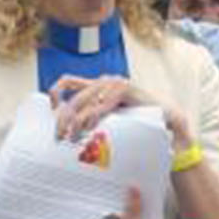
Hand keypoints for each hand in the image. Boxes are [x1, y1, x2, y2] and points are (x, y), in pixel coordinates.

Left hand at [49, 74, 191, 149]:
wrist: (167, 117)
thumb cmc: (140, 119)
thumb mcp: (112, 117)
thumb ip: (95, 116)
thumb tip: (71, 129)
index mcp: (98, 86)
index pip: (68, 82)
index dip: (55, 94)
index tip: (51, 110)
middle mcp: (103, 81)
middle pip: (73, 98)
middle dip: (63, 119)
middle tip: (60, 137)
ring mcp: (114, 83)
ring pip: (84, 101)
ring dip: (75, 122)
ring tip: (73, 137)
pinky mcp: (124, 88)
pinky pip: (101, 104)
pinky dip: (92, 117)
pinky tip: (90, 128)